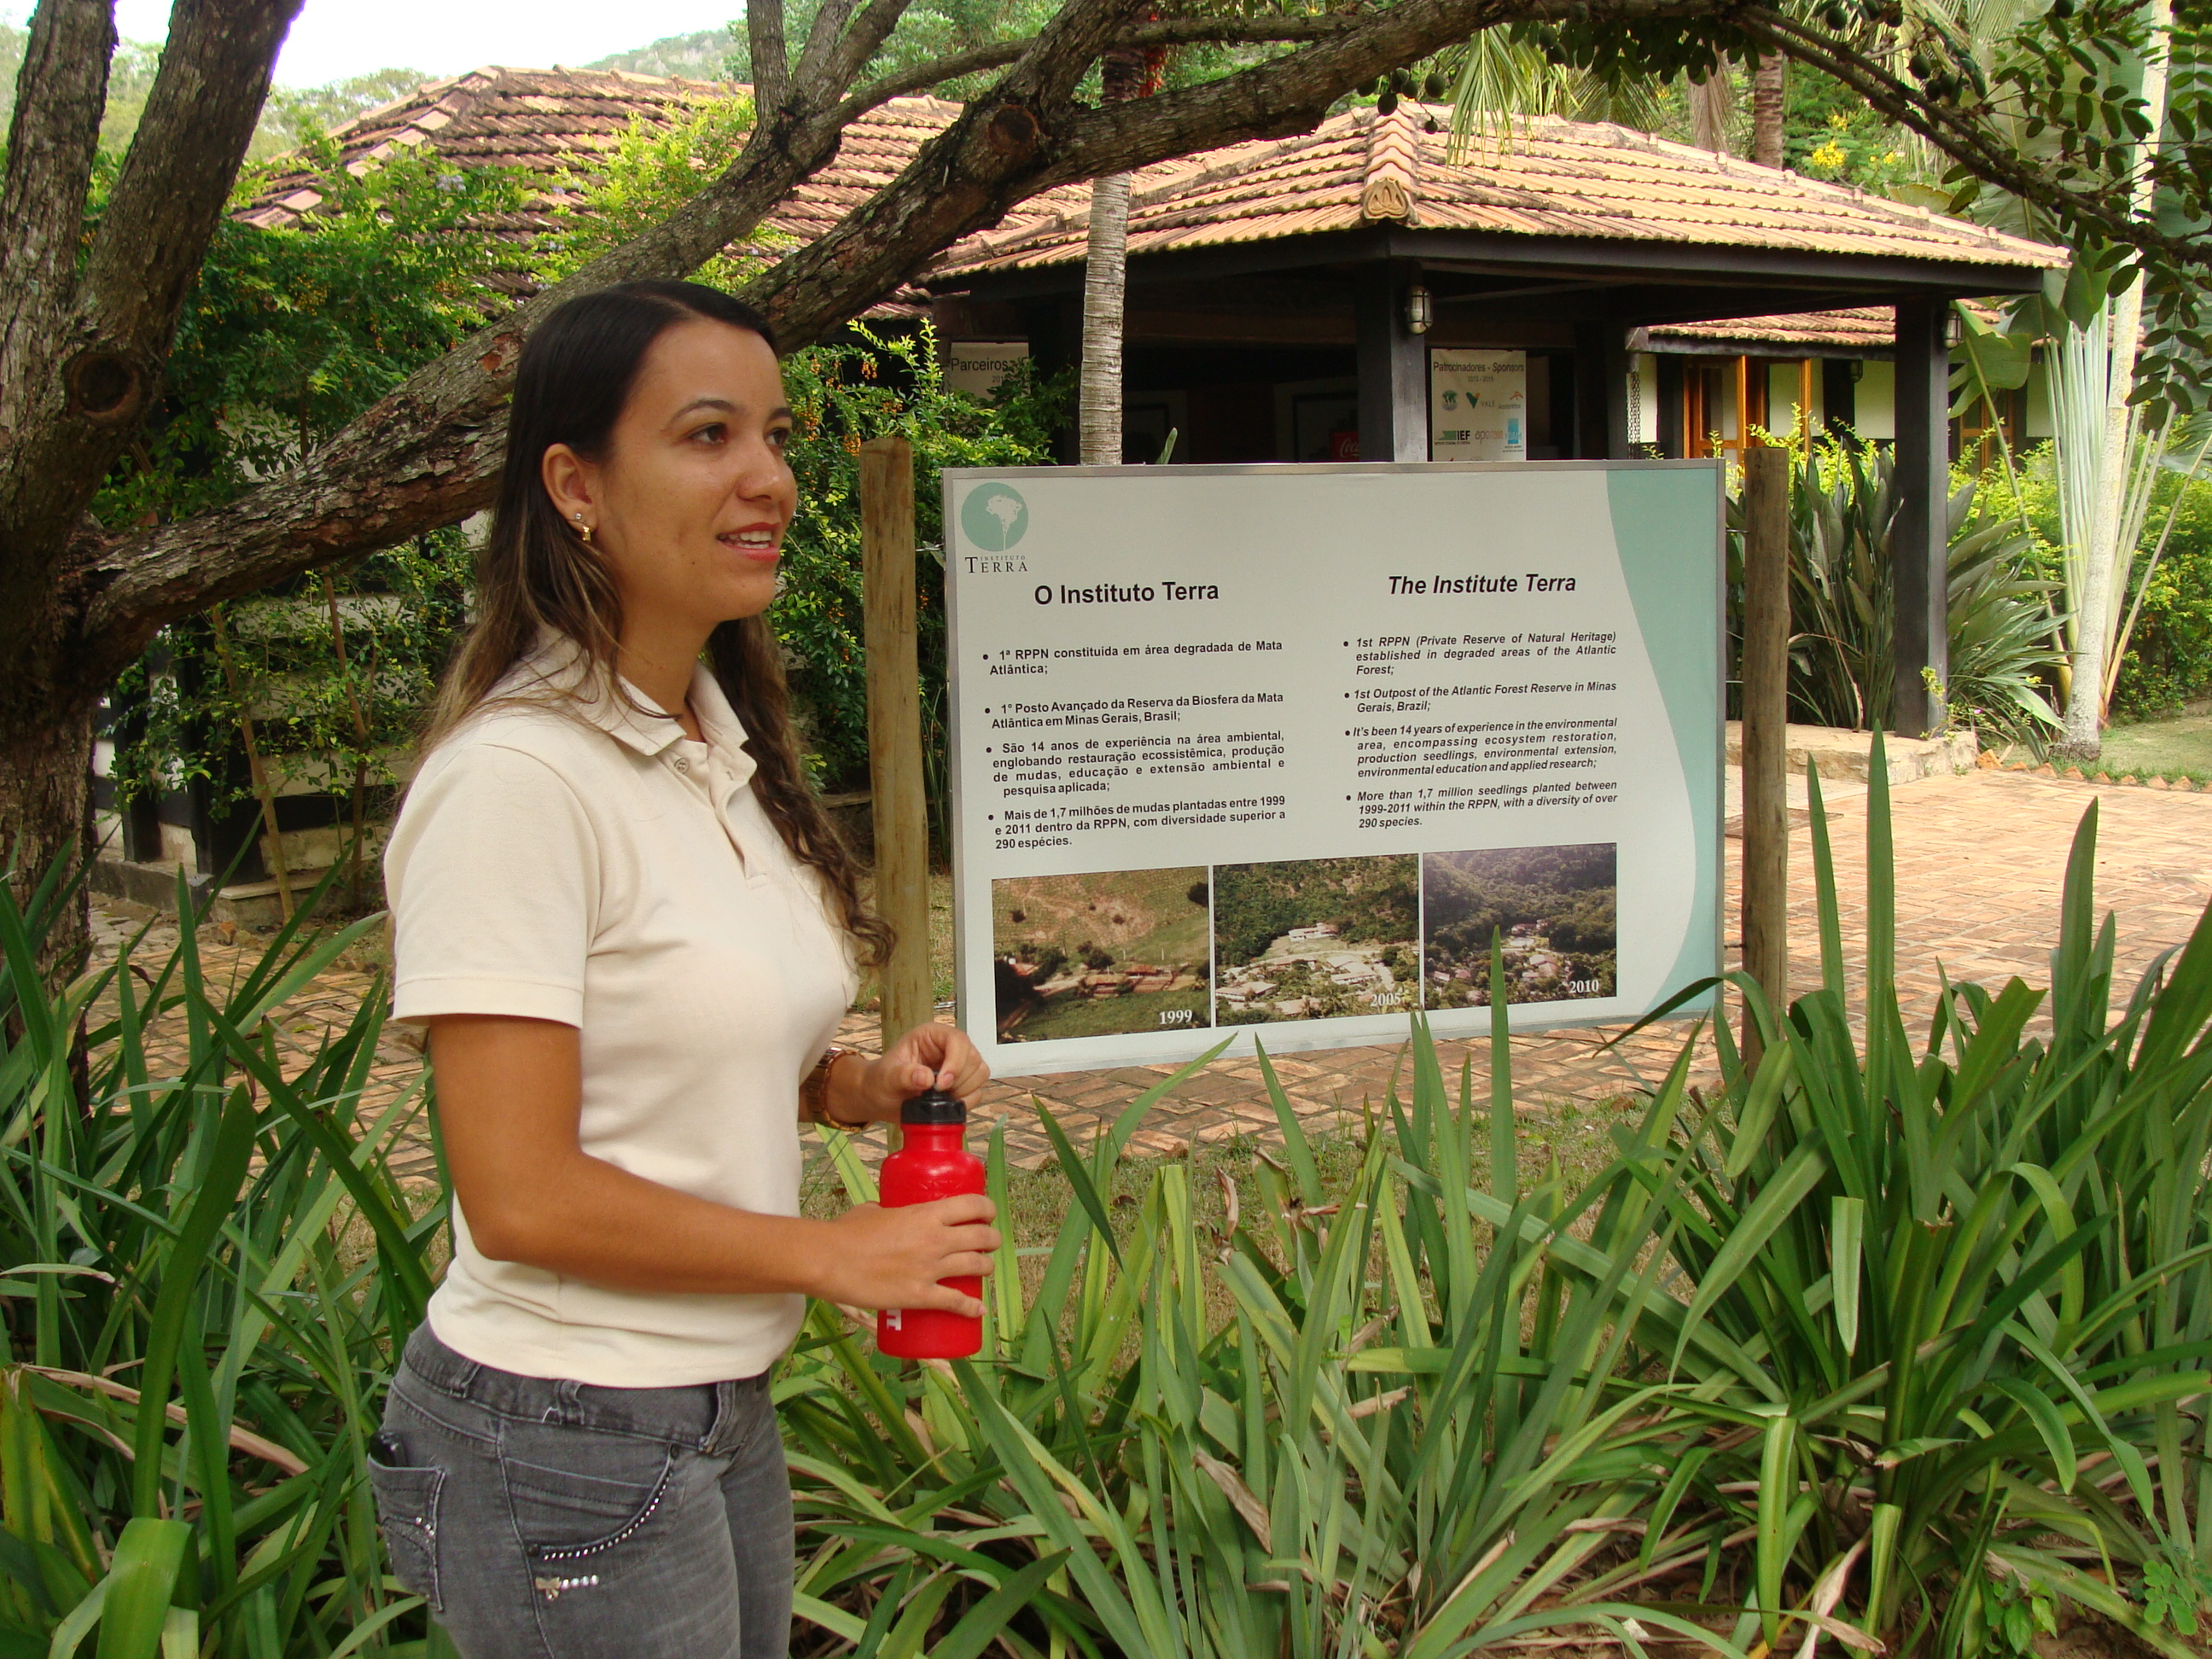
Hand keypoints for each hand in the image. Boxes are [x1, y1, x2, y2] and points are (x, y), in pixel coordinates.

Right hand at [814, 1194, 998, 1316]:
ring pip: (976, 1267)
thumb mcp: (872, 1210)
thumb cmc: (846, 1232)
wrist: (829, 1260)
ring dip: (986, 1268)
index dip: (987, 1208)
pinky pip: (956, 1302)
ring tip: (985, 1269)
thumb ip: (886, 1211)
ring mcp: (930, 1268)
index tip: (988, 1214)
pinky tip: (979, 1311)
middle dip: (991, 1240)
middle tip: (989, 1243)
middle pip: (981, 1237)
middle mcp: (935, 1239)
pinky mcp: (920, 1295)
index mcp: (926, 1214)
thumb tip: (885, 1213)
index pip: (972, 1205)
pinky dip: (972, 1308)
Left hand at [845, 1023, 990, 1121]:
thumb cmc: (881, 1081)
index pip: (957, 1040)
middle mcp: (948, 1047)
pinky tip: (947, 1105)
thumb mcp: (886, 1077)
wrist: (880, 1099)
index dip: (955, 1062)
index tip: (941, 1084)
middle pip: (973, 1057)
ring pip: (980, 1073)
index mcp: (931, 1036)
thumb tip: (926, 1078)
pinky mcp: (962, 1084)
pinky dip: (966, 1102)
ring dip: (964, 1090)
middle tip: (937, 1094)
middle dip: (959, 1080)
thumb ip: (904, 1075)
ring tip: (940, 1098)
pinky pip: (978, 1091)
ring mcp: (958, 1066)